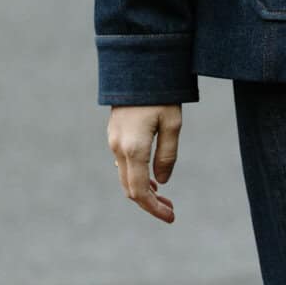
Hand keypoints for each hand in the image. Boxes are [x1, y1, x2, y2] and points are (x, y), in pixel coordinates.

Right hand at [108, 103, 182, 223]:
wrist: (136, 67)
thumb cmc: (160, 94)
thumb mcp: (172, 124)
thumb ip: (167, 155)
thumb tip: (162, 182)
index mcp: (133, 148)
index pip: (140, 191)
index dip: (154, 208)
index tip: (171, 217)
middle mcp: (118, 148)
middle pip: (130, 188)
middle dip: (150, 203)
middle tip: (171, 211)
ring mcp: (113, 141)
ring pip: (125, 177)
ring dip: (144, 191)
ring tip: (165, 198)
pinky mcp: (114, 135)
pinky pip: (123, 165)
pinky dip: (137, 177)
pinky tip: (153, 178)